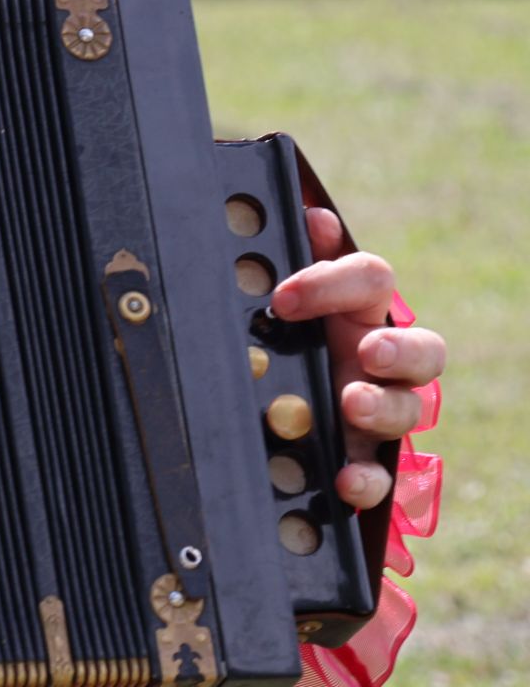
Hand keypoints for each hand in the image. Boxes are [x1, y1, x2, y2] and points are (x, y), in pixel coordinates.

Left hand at [272, 208, 444, 509]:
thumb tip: (310, 214)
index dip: (332, 281)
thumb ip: (299, 257)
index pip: (370, 278)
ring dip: (384, 407)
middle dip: (398, 349)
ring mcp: (381, 406)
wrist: (270, 402)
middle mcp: (382, 356)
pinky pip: (381, 472)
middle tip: (368, 352)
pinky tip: (344, 479)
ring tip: (352, 404)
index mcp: (358, 308)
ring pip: (410, 408)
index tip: (283, 297)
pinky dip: (366, 478)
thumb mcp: (285, 297)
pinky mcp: (367, 454)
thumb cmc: (285, 332)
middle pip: (423, 349)